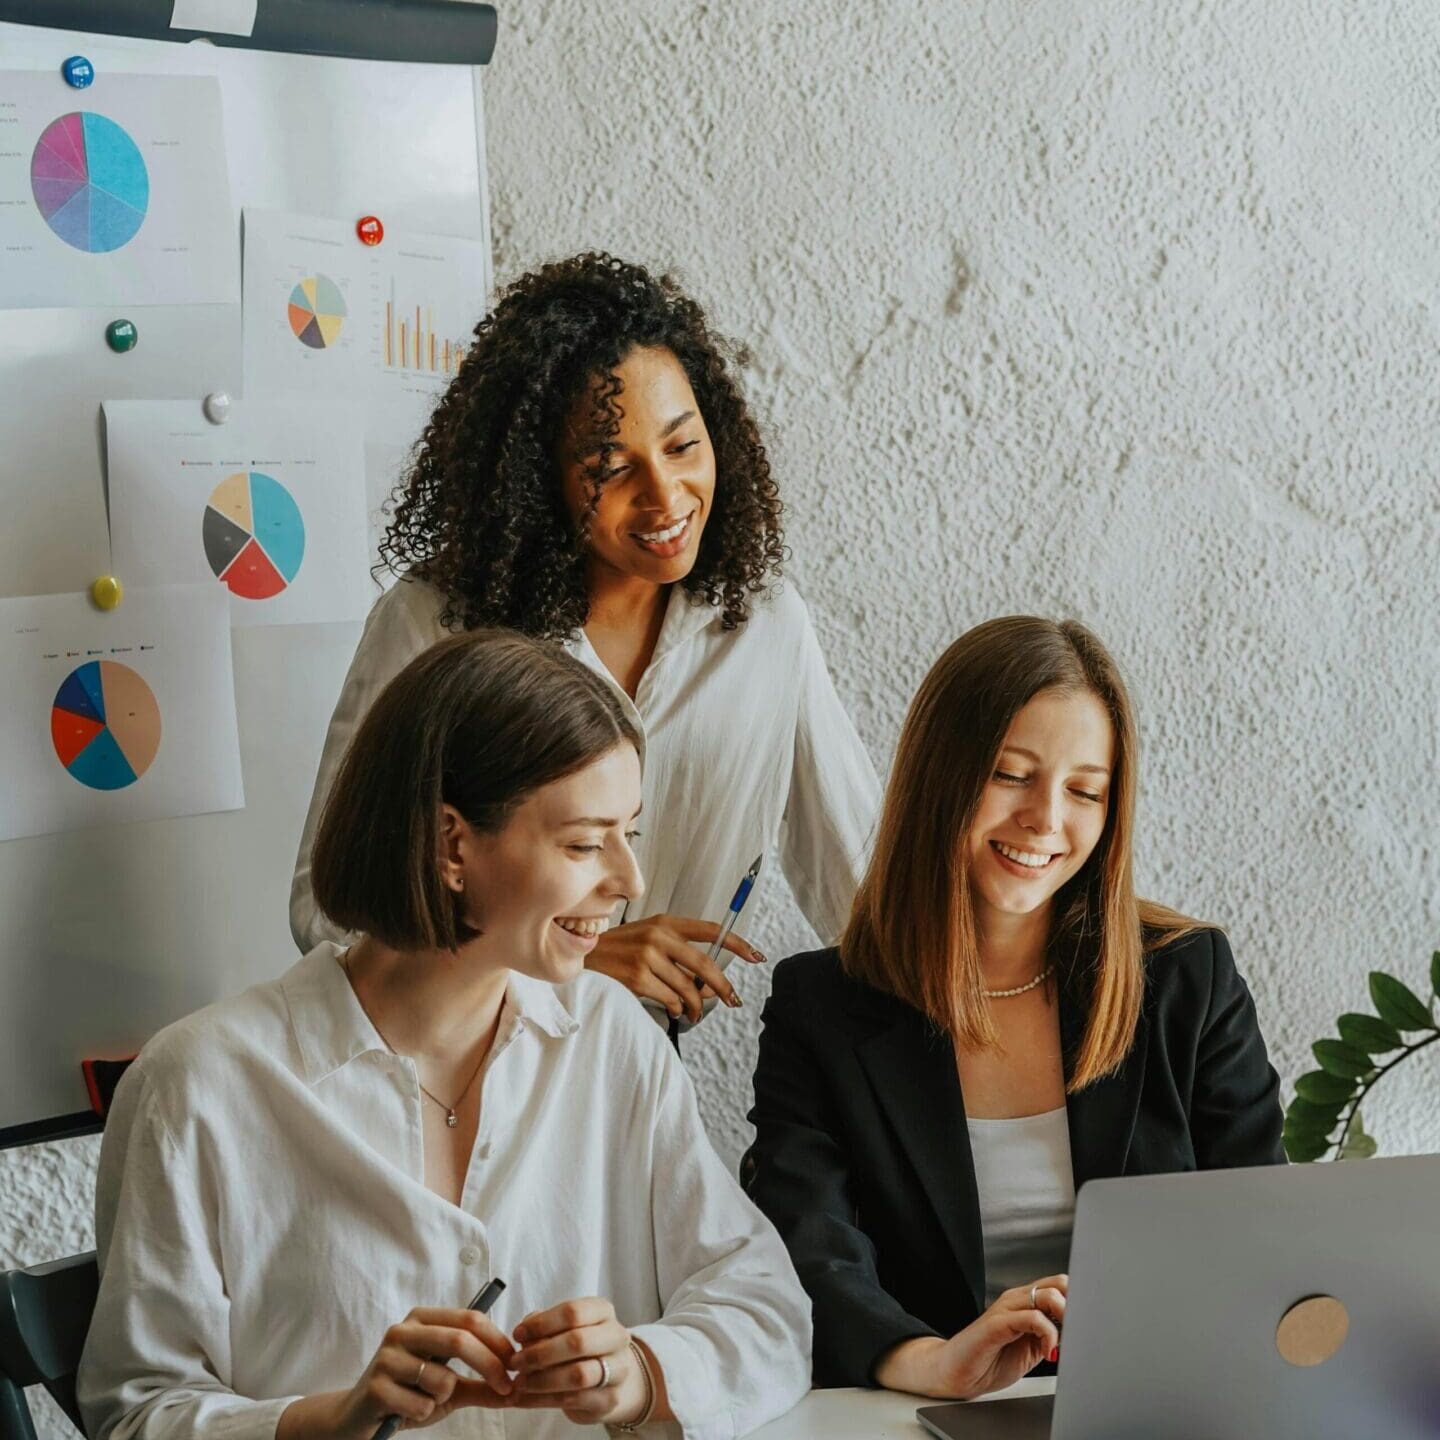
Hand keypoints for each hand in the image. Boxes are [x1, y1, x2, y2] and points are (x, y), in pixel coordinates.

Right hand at [277, 1305, 515, 1439]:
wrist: (356, 1419)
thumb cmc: (408, 1397)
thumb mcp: (449, 1390)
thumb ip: (480, 1386)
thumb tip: (518, 1390)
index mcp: (422, 1319)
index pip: (470, 1319)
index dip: (498, 1342)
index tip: (516, 1365)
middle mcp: (403, 1330)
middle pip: (460, 1340)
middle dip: (490, 1366)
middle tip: (507, 1388)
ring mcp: (387, 1356)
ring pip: (442, 1378)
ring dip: (445, 1397)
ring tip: (424, 1400)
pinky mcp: (376, 1386)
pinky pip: (422, 1403)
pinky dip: (424, 1413)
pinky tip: (404, 1411)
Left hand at [510, 1297, 654, 1425]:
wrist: (611, 1379)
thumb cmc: (580, 1347)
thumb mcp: (563, 1329)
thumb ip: (543, 1327)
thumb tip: (523, 1334)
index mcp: (603, 1312)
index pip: (572, 1312)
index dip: (541, 1324)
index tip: (517, 1334)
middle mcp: (615, 1337)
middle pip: (577, 1342)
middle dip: (540, 1354)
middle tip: (516, 1363)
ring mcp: (617, 1369)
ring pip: (578, 1375)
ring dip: (542, 1380)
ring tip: (519, 1383)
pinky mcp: (609, 1399)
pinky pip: (574, 1400)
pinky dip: (543, 1400)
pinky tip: (524, 1399)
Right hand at [586, 914, 765, 1022]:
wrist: (583, 953)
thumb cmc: (621, 948)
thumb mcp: (650, 936)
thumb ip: (678, 950)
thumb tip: (708, 983)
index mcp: (667, 922)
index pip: (710, 930)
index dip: (736, 943)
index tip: (755, 955)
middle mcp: (659, 936)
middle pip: (704, 964)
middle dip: (723, 986)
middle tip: (733, 1000)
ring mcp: (647, 957)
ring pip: (688, 987)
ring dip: (697, 1005)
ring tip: (696, 1012)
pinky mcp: (637, 977)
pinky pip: (670, 999)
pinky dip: (678, 1008)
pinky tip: (676, 1010)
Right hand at [874, 1274, 1066, 1399]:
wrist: (956, 1372)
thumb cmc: (991, 1360)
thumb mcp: (1031, 1347)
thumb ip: (1051, 1335)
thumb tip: (1078, 1333)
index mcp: (1026, 1302)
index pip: (1061, 1286)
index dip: (1079, 1302)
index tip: (1087, 1326)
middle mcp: (1017, 1299)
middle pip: (1059, 1283)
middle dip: (1075, 1307)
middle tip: (1076, 1333)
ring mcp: (1006, 1308)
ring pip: (1049, 1295)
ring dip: (1065, 1320)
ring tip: (1062, 1344)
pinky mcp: (997, 1323)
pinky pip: (1032, 1318)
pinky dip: (1048, 1334)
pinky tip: (1048, 1353)